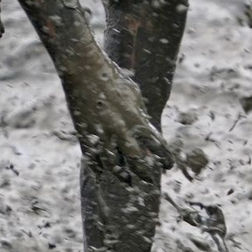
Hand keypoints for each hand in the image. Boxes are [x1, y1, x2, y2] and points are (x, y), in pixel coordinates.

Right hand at [66, 52, 172, 181]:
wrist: (84, 70)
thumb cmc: (113, 79)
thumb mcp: (135, 97)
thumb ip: (141, 116)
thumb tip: (146, 132)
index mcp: (138, 121)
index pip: (158, 146)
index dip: (165, 158)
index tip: (168, 166)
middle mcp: (122, 132)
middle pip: (137, 162)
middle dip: (144, 173)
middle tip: (150, 180)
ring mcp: (102, 135)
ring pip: (114, 165)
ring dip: (122, 175)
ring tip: (127, 181)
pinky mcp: (85, 135)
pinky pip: (92, 159)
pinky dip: (97, 169)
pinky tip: (101, 175)